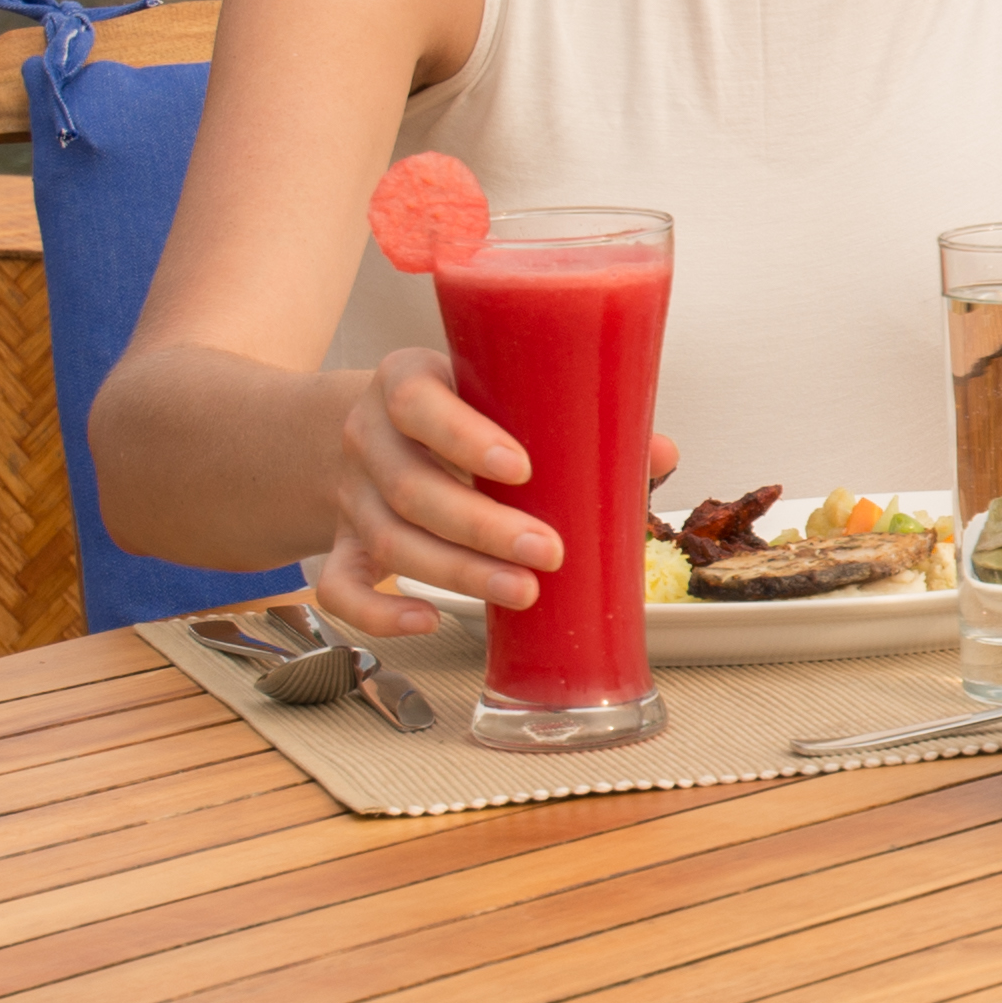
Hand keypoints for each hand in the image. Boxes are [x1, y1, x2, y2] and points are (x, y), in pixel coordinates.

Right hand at [310, 352, 560, 638]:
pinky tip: (428, 621)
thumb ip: (571, 417)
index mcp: (404, 382)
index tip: (521, 468)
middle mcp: (369, 437)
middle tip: (547, 552)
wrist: (380, 430)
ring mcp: (353, 495)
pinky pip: (340, 587)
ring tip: (521, 591)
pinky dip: (378, 613)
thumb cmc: (459, 410)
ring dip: (458, 573)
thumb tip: (661, 453)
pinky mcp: (344, 544)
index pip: (416, 403)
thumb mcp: (498, 391)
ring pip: (390, 541)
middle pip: (411, 488)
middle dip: (482, 528)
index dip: (464, 437)